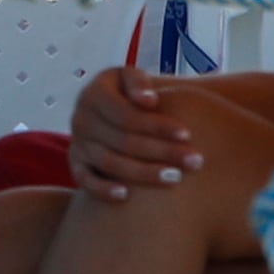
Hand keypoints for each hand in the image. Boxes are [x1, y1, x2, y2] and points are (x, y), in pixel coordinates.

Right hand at [66, 66, 192, 201]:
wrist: (112, 109)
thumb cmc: (131, 93)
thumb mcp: (131, 77)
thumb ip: (138, 83)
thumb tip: (149, 101)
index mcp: (94, 94)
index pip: (127, 114)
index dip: (157, 126)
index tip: (187, 134)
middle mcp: (81, 119)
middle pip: (123, 141)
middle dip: (162, 151)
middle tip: (195, 161)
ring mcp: (78, 144)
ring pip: (110, 163)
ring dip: (144, 173)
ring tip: (176, 178)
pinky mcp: (77, 165)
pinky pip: (85, 180)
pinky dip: (102, 189)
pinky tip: (126, 196)